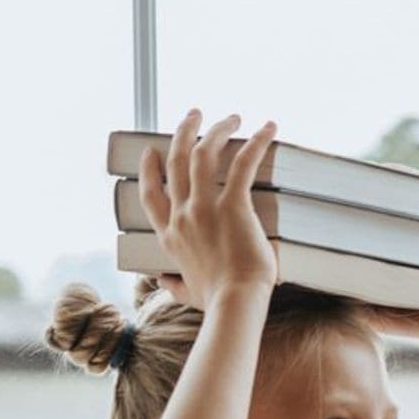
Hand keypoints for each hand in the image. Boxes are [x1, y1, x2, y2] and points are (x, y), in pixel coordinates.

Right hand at [137, 109, 278, 309]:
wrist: (234, 304)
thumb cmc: (215, 302)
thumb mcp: (185, 293)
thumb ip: (173, 284)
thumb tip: (163, 283)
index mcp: (169, 236)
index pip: (151, 194)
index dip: (149, 169)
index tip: (152, 151)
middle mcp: (181, 216)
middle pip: (175, 162)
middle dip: (183, 132)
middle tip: (194, 115)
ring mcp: (203, 209)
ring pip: (202, 153)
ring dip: (215, 129)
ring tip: (230, 117)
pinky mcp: (233, 206)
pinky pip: (243, 163)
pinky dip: (257, 142)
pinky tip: (269, 128)